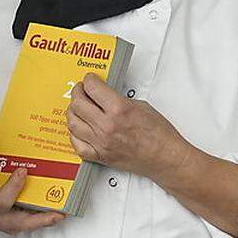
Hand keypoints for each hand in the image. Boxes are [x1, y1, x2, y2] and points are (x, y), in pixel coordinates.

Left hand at [67, 73, 191, 182]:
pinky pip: (77, 145)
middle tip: (82, 90)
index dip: (89, 80)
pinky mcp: (100, 156)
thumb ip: (118, 99)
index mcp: (119, 109)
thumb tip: (104, 94)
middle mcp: (107, 126)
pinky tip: (79, 129)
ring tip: (79, 107)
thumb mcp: (141, 106)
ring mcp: (101, 142)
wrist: (165, 158)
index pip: (91, 87)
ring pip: (73, 122)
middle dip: (78, 92)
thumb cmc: (159, 135)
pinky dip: (74, 135)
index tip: (90, 80)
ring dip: (73, 112)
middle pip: (78, 103)